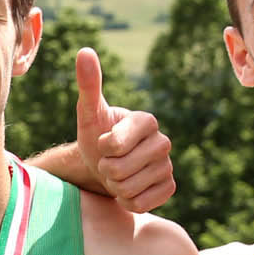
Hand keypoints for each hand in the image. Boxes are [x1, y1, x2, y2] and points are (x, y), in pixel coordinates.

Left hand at [76, 49, 174, 213]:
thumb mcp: (89, 112)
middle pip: (122, 169)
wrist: (103, 165)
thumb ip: (88, 84)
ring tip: (116, 175)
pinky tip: (127, 190)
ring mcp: (168, 166)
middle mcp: (163, 142)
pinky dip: (128, 201)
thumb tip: (84, 51)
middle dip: (106, 170)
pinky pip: (142, 203)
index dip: (102, 148)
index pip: (116, 145)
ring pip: (130, 188)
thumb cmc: (95, 136)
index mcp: (146, 121)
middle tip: (107, 162)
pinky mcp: (169, 188)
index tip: (103, 143)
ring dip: (115, 186)